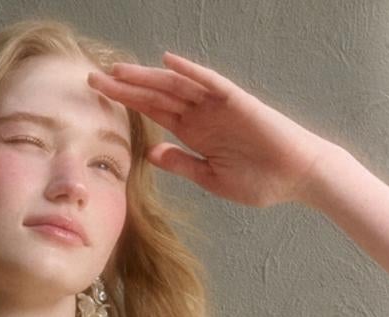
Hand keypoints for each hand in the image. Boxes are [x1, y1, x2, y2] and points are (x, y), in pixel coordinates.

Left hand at [86, 50, 339, 209]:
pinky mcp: (237, 101)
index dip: (125, 104)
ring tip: (119, 70)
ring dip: (148, 77)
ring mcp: (217, 105)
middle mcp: (201, 114)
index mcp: (192, 133)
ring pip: (176, 85)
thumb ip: (182, 164)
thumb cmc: (259, 180)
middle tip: (92, 78)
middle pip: (156, 96)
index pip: (152, 114)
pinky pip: (210, 82)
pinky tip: (168, 63)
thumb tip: (151, 155)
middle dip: (125, 87)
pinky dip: (191, 72)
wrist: (296, 176)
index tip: (97, 98)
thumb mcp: (211, 179)